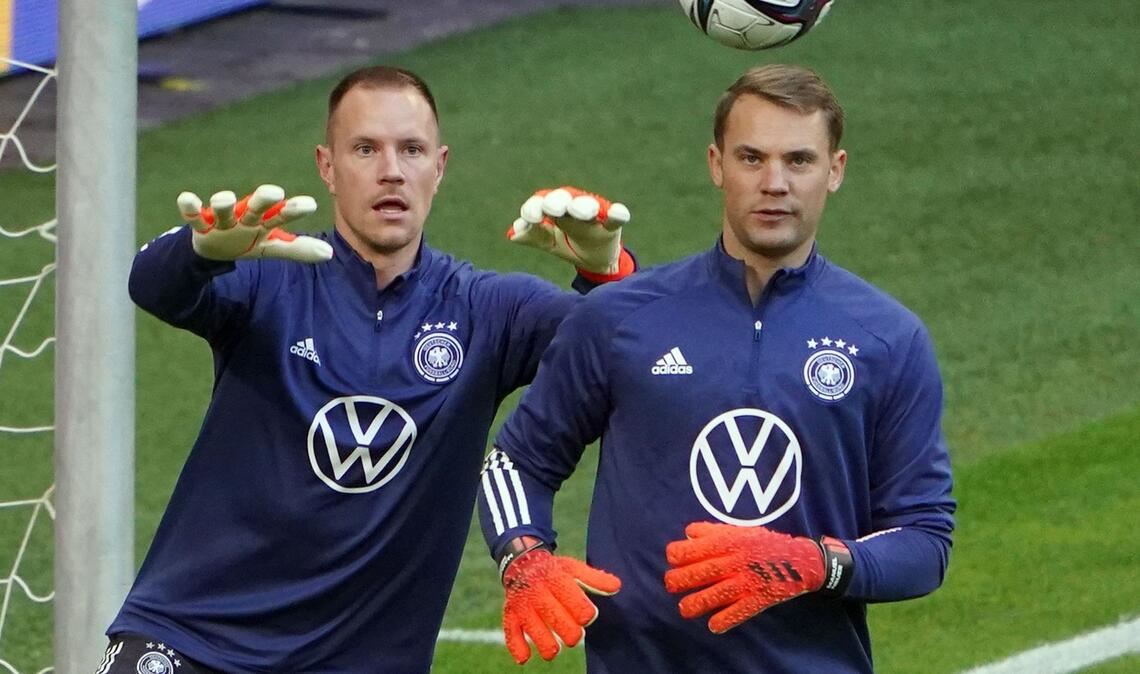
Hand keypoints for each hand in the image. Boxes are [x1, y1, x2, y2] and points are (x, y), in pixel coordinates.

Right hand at [179, 184, 331, 262]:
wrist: (214, 247)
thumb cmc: (247, 240)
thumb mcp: (272, 246)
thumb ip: (298, 249)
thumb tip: (330, 254)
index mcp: (263, 221)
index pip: (282, 214)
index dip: (294, 210)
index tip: (310, 205)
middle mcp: (244, 216)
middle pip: (255, 207)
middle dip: (263, 199)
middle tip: (274, 192)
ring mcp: (222, 220)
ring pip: (222, 209)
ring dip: (222, 202)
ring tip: (224, 198)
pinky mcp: (200, 225)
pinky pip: (193, 216)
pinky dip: (189, 207)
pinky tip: (186, 199)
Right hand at [500, 542, 620, 663]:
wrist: (521, 563)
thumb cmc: (554, 571)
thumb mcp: (574, 568)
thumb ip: (595, 579)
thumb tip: (617, 587)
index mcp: (556, 580)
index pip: (577, 606)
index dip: (586, 615)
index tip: (585, 615)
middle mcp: (538, 593)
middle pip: (559, 622)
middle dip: (572, 634)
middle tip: (574, 634)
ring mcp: (523, 606)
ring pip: (537, 634)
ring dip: (550, 646)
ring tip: (556, 646)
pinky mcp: (510, 616)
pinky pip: (512, 635)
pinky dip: (519, 649)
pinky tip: (527, 656)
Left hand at [508, 186, 632, 280]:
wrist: (594, 261)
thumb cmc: (568, 244)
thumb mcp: (549, 243)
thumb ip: (533, 236)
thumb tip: (513, 235)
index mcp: (554, 209)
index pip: (540, 203)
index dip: (534, 209)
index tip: (530, 219)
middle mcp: (573, 207)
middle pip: (563, 198)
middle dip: (557, 202)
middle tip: (553, 210)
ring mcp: (594, 215)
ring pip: (588, 205)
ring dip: (584, 207)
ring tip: (584, 212)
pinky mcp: (612, 225)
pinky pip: (616, 217)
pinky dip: (617, 214)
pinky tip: (618, 213)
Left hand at [664, 522, 840, 633]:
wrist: (800, 559)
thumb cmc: (763, 543)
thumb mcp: (738, 530)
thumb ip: (711, 531)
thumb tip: (686, 535)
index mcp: (728, 541)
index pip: (692, 548)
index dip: (677, 555)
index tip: (674, 560)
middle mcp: (735, 560)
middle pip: (699, 572)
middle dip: (679, 580)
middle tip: (671, 585)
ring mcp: (747, 581)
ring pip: (715, 594)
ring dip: (695, 603)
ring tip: (684, 609)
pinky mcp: (759, 598)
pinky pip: (739, 611)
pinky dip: (725, 620)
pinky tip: (713, 626)